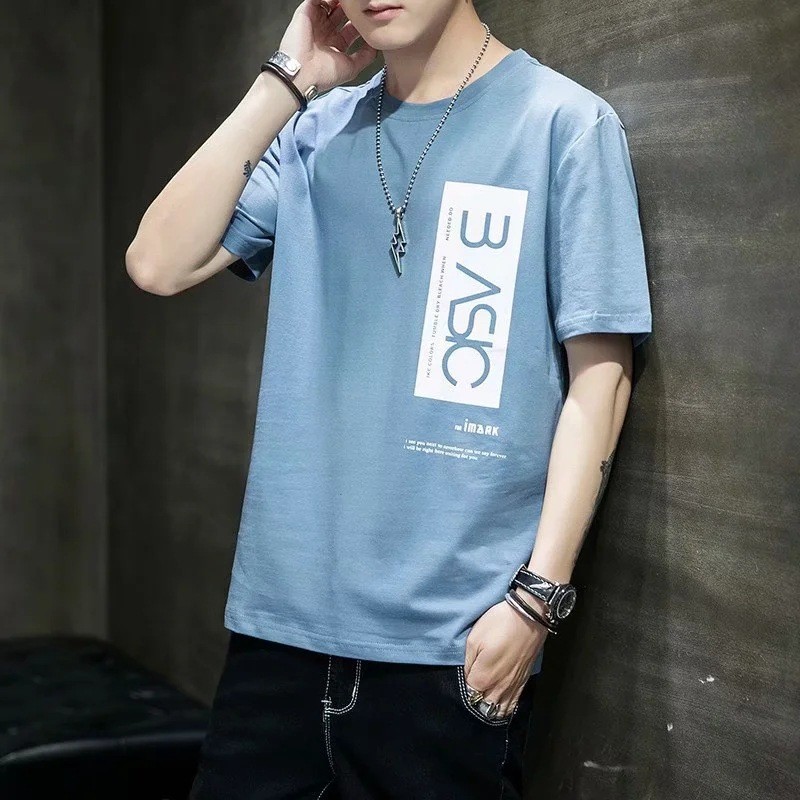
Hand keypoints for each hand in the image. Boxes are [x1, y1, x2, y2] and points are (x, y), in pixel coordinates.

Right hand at [279, 0, 377, 95]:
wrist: (302, 73)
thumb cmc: (324, 74)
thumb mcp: (351, 68)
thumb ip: (365, 57)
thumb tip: (376, 47)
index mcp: (335, 44)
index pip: (351, 27)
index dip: (360, 22)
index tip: (369, 17)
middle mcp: (325, 32)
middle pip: (342, 13)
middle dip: (352, 9)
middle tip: (361, 4)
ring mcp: (315, 21)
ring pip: (331, 3)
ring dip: (342, 3)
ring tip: (351, 2)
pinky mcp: (305, 12)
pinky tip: (339, 1)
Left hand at [463, 595, 547, 717]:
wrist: (528, 617)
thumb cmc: (499, 624)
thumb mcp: (474, 639)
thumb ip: (468, 663)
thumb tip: (467, 677)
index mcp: (484, 677)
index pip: (469, 695)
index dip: (464, 689)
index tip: (464, 679)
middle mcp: (499, 687)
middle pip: (484, 707)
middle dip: (476, 702)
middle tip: (473, 688)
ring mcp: (513, 686)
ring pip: (500, 710)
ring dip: (490, 707)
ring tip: (485, 697)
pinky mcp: (523, 681)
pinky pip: (513, 704)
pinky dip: (505, 706)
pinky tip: (499, 701)